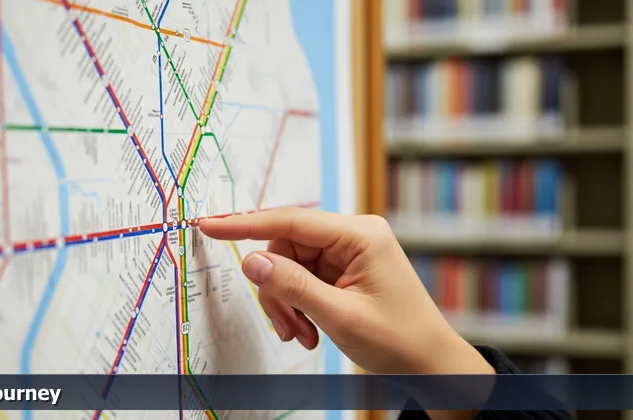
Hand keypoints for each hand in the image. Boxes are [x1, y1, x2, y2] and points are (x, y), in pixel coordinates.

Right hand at [198, 207, 493, 376]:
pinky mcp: (343, 270)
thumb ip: (292, 286)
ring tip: (301, 335)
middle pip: (287, 249)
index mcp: (360, 235)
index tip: (211, 225)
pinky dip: (298, 307)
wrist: (428, 364)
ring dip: (287, 303)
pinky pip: (303, 280)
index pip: (292, 221)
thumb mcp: (340, 315)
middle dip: (278, 289)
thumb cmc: (398, 339)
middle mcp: (353, 236)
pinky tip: (309, 331)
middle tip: (285, 326)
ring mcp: (348, 253)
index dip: (246, 224)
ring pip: (290, 268)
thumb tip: (251, 260)